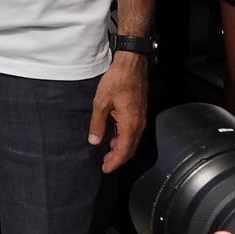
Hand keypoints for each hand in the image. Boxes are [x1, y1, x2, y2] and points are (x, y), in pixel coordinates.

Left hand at [90, 52, 149, 171]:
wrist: (132, 64)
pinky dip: (124, 139)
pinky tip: (114, 138)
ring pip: (132, 141)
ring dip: (121, 149)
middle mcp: (139, 124)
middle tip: (105, 165)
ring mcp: (141, 118)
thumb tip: (94, 141)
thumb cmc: (117, 80)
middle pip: (130, 149)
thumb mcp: (101, 102)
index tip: (105, 169)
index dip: (114, 162)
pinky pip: (133, 132)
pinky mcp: (139, 112)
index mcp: (130, 124)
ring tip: (107, 154)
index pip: (123, 150)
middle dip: (118, 159)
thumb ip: (97, 123)